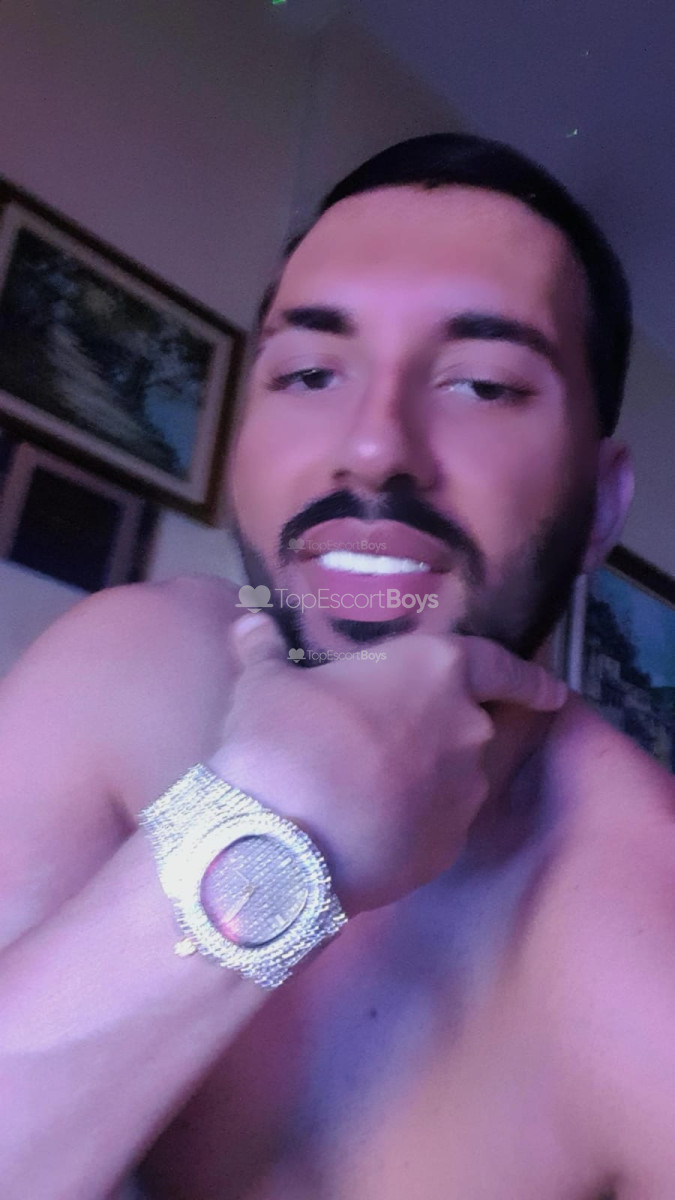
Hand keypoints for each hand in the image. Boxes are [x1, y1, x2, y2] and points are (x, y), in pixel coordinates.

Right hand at [210, 615, 566, 915]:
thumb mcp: (263, 685)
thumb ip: (264, 649)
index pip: (499, 665)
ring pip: (455, 777)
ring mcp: (462, 794)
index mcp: (436, 670)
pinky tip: (372, 825)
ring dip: (425, 776)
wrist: (284, 842)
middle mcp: (466, 729)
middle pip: (470, 722)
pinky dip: (414, 820)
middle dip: (441, 728)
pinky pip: (436, 824)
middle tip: (394, 734)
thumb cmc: (284, 740)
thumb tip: (249, 623)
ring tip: (372, 785)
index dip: (527, 678)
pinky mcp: (446, 848)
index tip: (553, 690)